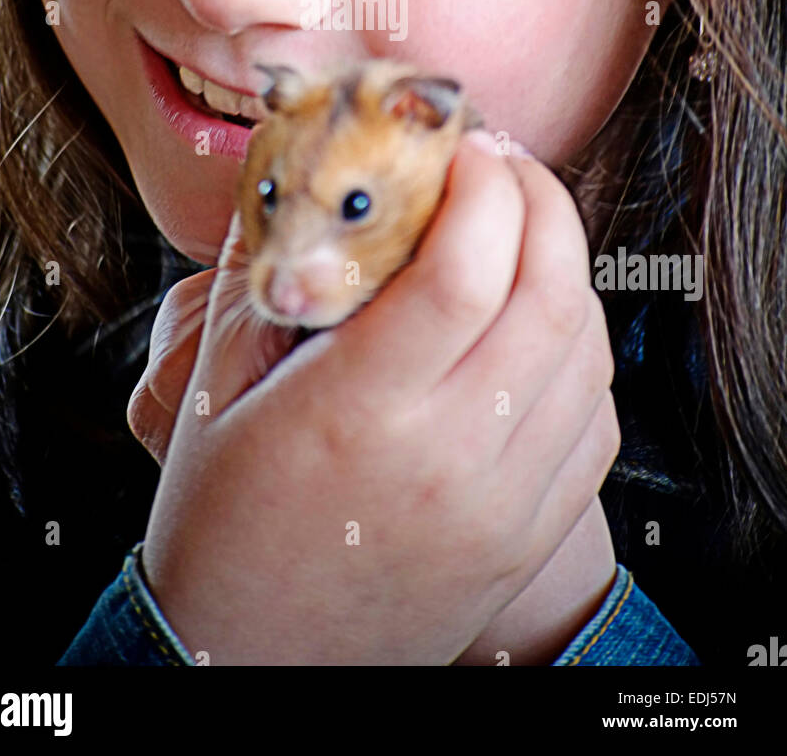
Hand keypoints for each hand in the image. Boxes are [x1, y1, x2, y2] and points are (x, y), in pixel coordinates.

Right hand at [134, 135, 619, 664]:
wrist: (252, 662)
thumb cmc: (222, 526)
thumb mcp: (212, 394)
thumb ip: (259, 281)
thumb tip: (288, 181)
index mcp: (359, 412)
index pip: (465, 268)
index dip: (481, 185)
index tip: (461, 145)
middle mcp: (450, 458)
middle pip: (549, 295)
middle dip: (541, 202)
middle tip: (502, 165)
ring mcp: (504, 503)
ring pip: (587, 352)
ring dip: (565, 268)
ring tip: (518, 233)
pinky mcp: (528, 534)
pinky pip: (596, 420)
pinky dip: (580, 350)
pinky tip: (533, 324)